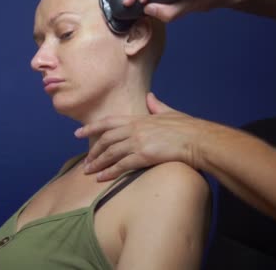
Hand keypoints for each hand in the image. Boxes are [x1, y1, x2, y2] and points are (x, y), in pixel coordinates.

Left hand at [75, 93, 208, 180]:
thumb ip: (156, 105)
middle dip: (93, 151)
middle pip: (106, 140)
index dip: (91, 128)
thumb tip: (150, 97)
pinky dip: (109, 172)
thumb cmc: (187, 127)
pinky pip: (121, 165)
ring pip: (110, 153)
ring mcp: (138, 142)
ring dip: (97, 163)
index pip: (108, 122)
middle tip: (85, 162)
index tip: (77, 133)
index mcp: (138, 118)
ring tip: (88, 172)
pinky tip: (101, 178)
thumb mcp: (169, 112)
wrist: (197, 139)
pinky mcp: (143, 155)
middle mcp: (134, 129)